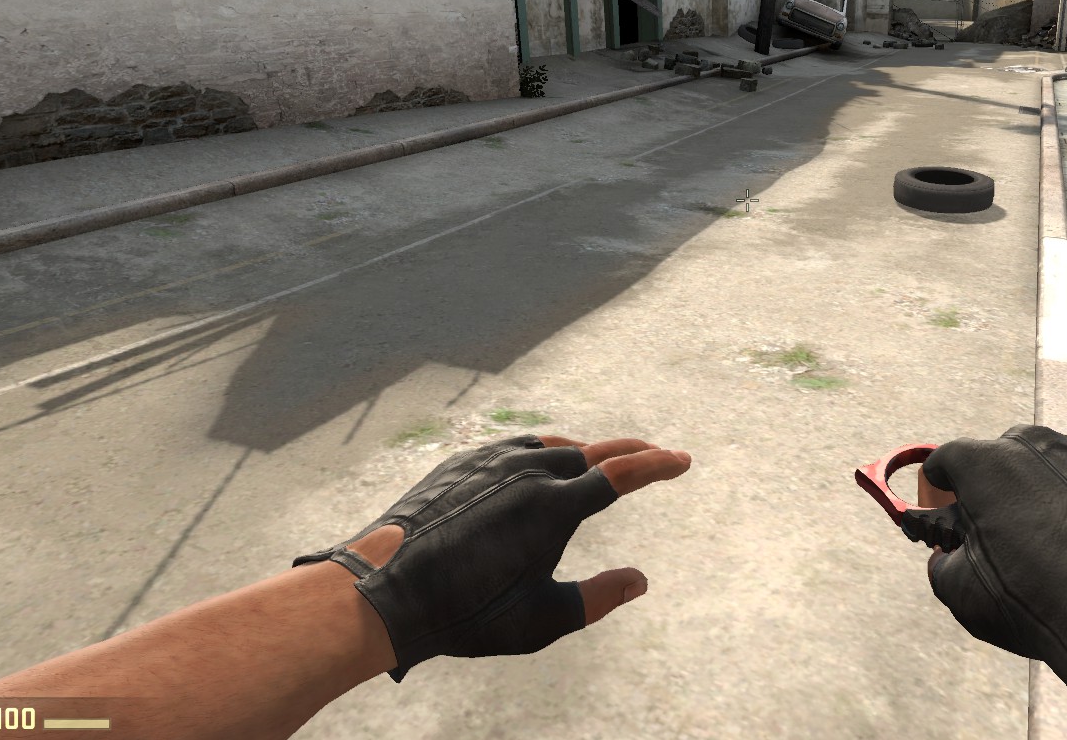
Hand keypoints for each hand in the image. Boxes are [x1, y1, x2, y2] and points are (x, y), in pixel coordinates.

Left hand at [294, 434, 690, 679]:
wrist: (384, 591)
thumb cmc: (466, 613)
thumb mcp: (541, 619)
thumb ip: (597, 599)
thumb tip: (639, 581)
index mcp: (554, 506)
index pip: (621, 476)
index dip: (657, 466)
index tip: (682, 460)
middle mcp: (526, 471)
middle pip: (590, 453)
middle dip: (625, 454)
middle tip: (648, 457)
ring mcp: (489, 461)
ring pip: (549, 446)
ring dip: (579, 453)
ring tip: (594, 463)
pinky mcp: (460, 463)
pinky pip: (511, 447)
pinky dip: (536, 452)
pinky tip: (534, 465)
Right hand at [919, 425, 1066, 720]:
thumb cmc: (1037, 598)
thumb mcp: (964, 592)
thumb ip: (942, 563)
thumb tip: (947, 557)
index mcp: (987, 462)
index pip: (946, 461)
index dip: (938, 489)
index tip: (943, 512)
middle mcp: (1037, 445)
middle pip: (1000, 459)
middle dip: (992, 490)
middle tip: (995, 534)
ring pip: (1048, 470)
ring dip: (1038, 497)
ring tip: (1045, 546)